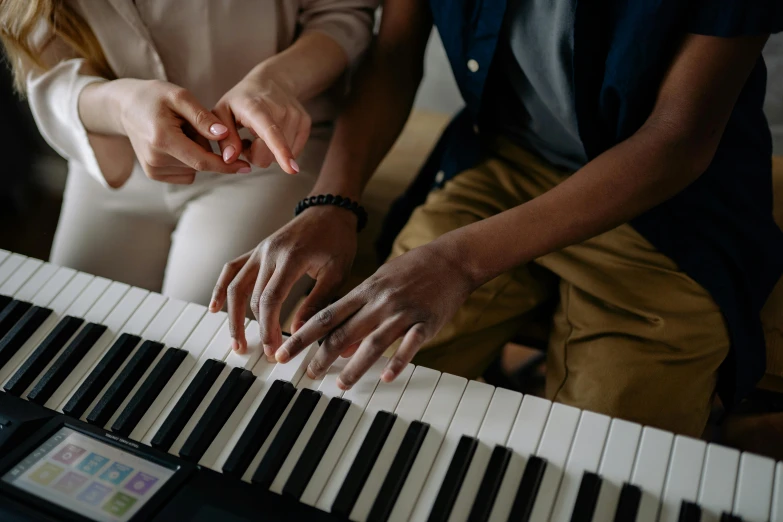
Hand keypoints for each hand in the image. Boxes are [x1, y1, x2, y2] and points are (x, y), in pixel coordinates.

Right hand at [116, 79, 250, 183]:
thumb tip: (225, 135)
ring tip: (179, 132)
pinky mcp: (153, 174)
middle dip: (208, 148)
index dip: (227, 166)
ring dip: (196, 152)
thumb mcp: (180, 96)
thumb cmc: (154, 97)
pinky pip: (186, 171)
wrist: (124, 107)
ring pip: (194, 168)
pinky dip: (187, 159)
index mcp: (163, 139)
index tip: (247, 167)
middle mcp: (155, 159)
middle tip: (192, 125)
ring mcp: (153, 170)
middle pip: (201, 163)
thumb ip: (203, 117)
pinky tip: (175, 142)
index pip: (202, 161)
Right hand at [209, 205, 357, 355]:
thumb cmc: (337, 240)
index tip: (273, 349)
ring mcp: (259, 250)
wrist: (330, 210)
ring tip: (237, 341)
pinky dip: (220, 288)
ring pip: (235, 286)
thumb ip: (317, 302)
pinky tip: (215, 308)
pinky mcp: (256, 250)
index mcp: (291, 257)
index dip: (268, 327)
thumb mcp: (336, 273)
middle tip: (265, 352)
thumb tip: (299, 333)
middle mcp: (269, 253)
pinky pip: (232, 270)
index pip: (270, 299)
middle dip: (256, 329)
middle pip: (253, 297)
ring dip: (233, 316)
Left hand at [213, 65, 309, 174]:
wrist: (273, 81)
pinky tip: (273, 136)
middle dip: (256, 155)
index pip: (271, 133)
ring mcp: (297, 116)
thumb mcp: (222, 112)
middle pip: (270, 155)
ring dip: (268, 152)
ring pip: (282, 156)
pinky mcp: (306, 123)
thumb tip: (230, 159)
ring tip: (260, 134)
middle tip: (247, 140)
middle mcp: (281, 110)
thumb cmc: (241, 100)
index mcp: (257, 108)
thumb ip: (224, 138)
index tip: (291, 169)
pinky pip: (294, 152)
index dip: (281, 151)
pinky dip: (281, 150)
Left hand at [273, 240, 477, 389]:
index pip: (326, 316)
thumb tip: (341, 347)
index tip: (284, 351)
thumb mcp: (379, 285)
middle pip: (344, 332)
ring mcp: (403, 312)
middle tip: (308, 376)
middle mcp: (379, 302)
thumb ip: (358, 313)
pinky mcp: (426, 322)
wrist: (451, 259)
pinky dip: (398, 361)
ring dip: (355, 366)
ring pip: (373, 342)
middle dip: (322, 356)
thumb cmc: (412, 271)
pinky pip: (410, 344)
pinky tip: (388, 377)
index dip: (302, 335)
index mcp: (365, 291)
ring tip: (342, 385)